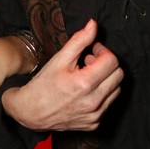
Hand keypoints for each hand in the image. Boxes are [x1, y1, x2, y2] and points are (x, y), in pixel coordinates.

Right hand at [2, 19, 122, 130]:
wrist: (31, 113)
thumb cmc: (43, 85)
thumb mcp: (59, 59)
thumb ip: (79, 40)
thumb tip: (93, 25)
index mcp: (84, 84)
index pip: (112, 61)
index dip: (103, 51)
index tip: (91, 51)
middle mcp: (92, 102)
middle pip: (118, 75)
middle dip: (106, 65)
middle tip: (89, 63)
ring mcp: (94, 115)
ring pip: (116, 89)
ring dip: (105, 80)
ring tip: (87, 77)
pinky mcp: (94, 123)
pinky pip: (108, 103)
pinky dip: (101, 94)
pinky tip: (85, 92)